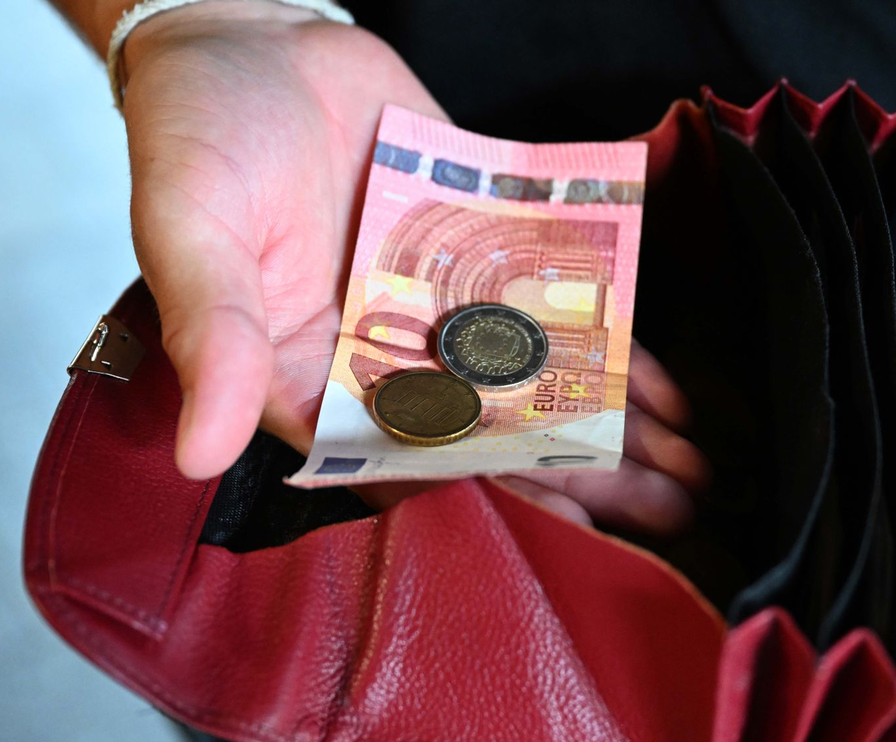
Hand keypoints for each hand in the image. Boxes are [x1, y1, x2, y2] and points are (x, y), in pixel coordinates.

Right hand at [120, 1, 705, 533]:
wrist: (252, 43)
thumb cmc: (196, 134)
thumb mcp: (192, 232)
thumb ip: (212, 340)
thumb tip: (200, 451)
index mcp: (312, 379)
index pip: (416, 458)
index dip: (495, 492)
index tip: (573, 525)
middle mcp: (385, 358)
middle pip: (495, 435)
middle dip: (581, 476)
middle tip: (666, 511)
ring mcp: (440, 310)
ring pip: (536, 385)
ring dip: (611, 428)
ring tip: (688, 472)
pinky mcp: (479, 258)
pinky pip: (549, 313)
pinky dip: (605, 349)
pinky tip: (666, 393)